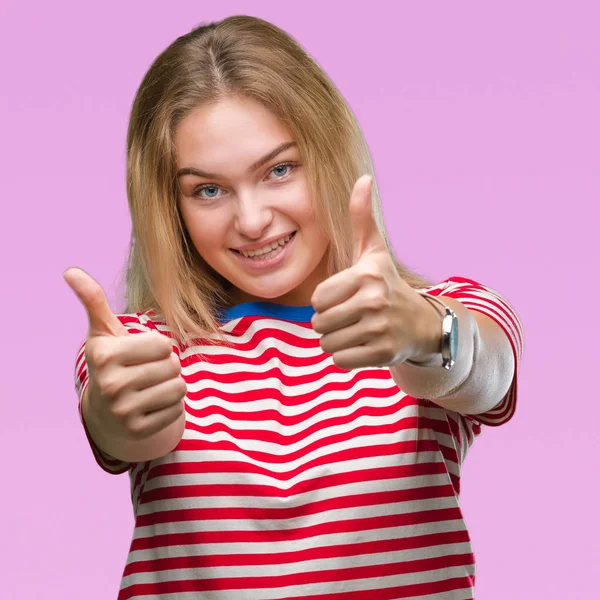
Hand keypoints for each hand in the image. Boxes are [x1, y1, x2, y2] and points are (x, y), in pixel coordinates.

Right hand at [64, 267, 186, 442]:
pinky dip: (171, 406)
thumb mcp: (103, 331)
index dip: (159, 346)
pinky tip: (152, 405)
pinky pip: (177, 409)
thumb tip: (71, 271)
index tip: (141, 352)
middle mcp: (110, 385)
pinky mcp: (138, 430)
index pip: (163, 344)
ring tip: (152, 386)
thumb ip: (94, 301)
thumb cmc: (112, 362)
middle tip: (147, 371)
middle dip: (167, 365)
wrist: (105, 410)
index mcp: (105, 356)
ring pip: (179, 387)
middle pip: (174, 365)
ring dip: (172, 385)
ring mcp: (123, 411)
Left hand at [310, 175, 438, 369]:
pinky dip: (346, 356)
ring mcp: (380, 329)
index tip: (345, 297)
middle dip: (329, 322)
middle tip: (351, 317)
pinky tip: (363, 345)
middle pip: (319, 323)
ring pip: (327, 344)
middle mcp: (374, 301)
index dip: (326, 301)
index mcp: (366, 275)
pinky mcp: (383, 354)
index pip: (317, 299)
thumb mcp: (373, 252)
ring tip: (357, 330)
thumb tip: (363, 179)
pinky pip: (340, 360)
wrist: (421, 323)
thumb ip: (362, 218)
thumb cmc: (386, 284)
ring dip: (336, 340)